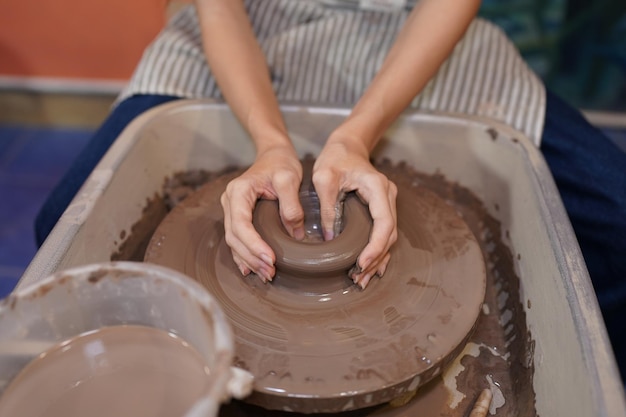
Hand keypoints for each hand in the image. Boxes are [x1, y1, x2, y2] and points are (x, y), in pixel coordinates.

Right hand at [221, 145, 303, 281]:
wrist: (274, 154)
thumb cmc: (281, 163)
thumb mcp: (289, 178)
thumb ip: (291, 204)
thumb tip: (295, 233)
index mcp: (239, 191)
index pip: (241, 223)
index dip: (253, 244)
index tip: (270, 258)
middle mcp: (230, 202)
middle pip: (234, 236)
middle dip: (251, 257)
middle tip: (271, 272)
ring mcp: (231, 210)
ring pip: (234, 241)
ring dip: (248, 260)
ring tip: (267, 274)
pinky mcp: (238, 216)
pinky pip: (237, 239)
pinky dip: (244, 255)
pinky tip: (251, 270)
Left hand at [313, 137, 397, 288]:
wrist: (347, 146)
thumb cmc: (335, 158)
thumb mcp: (324, 178)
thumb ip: (327, 206)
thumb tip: (330, 238)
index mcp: (377, 187)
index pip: (384, 222)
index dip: (375, 246)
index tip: (361, 263)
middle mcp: (388, 196)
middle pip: (389, 234)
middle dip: (375, 259)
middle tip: (358, 279)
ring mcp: (387, 202)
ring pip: (389, 237)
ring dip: (378, 259)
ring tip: (361, 280)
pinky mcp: (381, 208)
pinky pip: (384, 234)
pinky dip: (378, 251)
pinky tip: (370, 268)